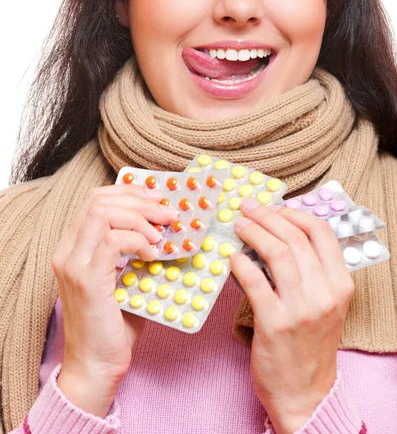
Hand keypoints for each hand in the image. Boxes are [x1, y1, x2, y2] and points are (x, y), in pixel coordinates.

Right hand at [52, 182, 178, 416]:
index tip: (156, 198)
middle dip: (140, 201)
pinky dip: (138, 240)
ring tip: (160, 236)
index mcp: (73, 246)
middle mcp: (67, 250)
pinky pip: (113, 241)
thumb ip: (136, 249)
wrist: (96, 365)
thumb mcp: (125, 277)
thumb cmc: (115, 322)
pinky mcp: (86, 279)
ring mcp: (73, 264)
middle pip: (99, 200)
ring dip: (140, 218)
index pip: (95, 199)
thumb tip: (168, 225)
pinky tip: (152, 254)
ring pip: (103, 213)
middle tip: (168, 214)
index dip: (128, 192)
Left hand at [230, 199, 354, 433]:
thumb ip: (310, 271)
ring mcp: (301, 309)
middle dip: (266, 215)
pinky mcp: (274, 323)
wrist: (305, 393)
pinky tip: (232, 258)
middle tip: (247, 207)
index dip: (293, 213)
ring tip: (238, 225)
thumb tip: (277, 232)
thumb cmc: (311, 344)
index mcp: (340, 284)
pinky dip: (240, 262)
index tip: (273, 206)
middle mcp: (324, 293)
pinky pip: (253, 280)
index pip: (320, 231)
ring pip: (275, 252)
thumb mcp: (324, 304)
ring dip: (252, 232)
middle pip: (294, 237)